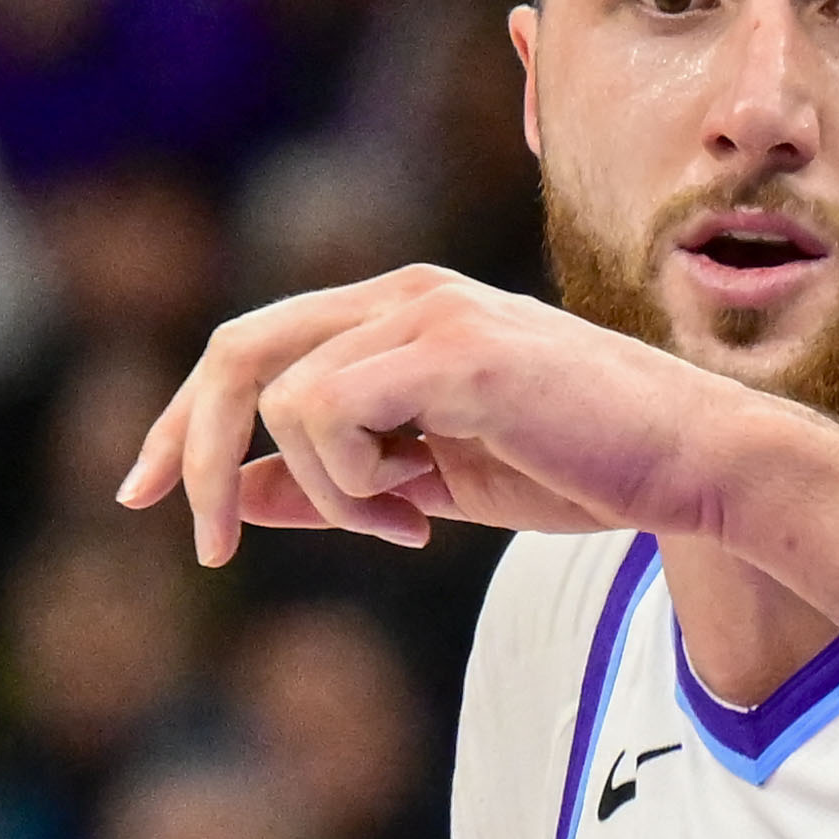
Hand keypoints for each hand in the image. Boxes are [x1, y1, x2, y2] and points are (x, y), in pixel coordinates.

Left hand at [123, 262, 744, 563]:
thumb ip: (339, 481)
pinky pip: (329, 417)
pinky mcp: (453, 350)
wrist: (696, 465)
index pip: (250, 347)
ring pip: (285, 402)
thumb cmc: (588, 470)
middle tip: (208, 545)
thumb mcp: (437, 485)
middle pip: (235, 351)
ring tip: (409, 521)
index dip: (183, 422)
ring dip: (328, 491)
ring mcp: (428, 312)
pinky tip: (422, 512)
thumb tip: (236, 500)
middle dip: (193, 453)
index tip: (142, 496)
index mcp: (398, 311)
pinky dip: (353, 484)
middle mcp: (404, 293)